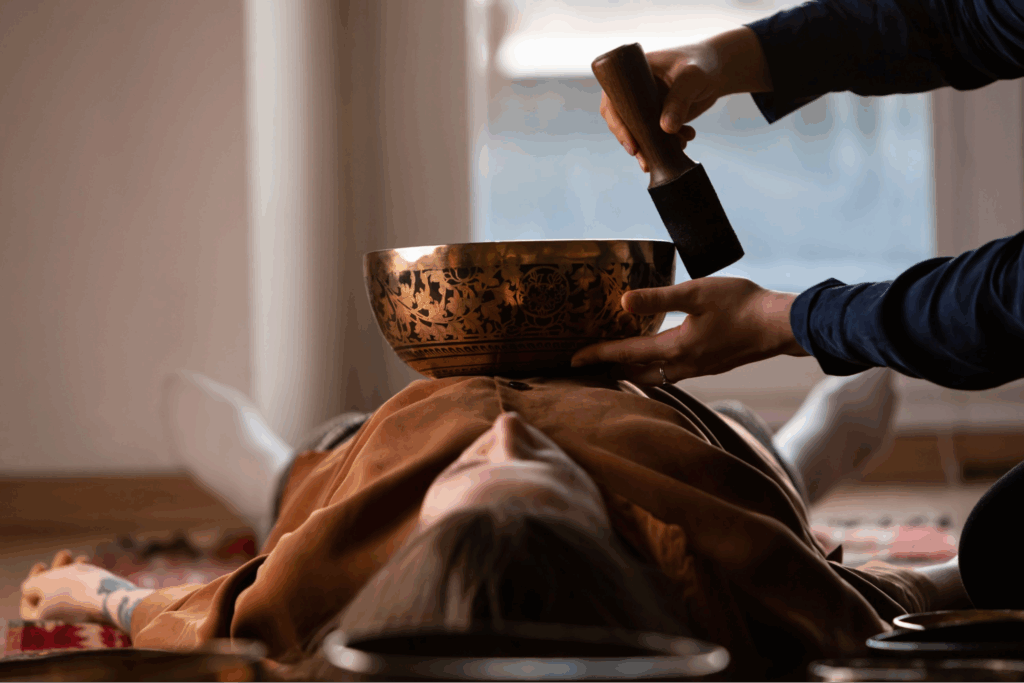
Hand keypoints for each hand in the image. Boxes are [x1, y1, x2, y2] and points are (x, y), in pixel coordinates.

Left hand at [20, 550, 153, 630]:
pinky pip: (84, 594)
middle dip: (55, 572)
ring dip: (70, 571)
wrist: (110, 596)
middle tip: (64, 554)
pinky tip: (88, 563)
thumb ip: (30, 585)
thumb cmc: (72, 589)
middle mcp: (58, 624)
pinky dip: (83, 578)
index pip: (27, 606)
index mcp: (41, 624)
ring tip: (78, 556)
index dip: (31, 584)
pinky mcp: (93, 612)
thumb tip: (30, 589)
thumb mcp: (42, 583)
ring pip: (68, 592)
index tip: (42, 565)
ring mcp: (77, 619)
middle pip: (49, 597)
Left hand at [570, 277, 807, 383]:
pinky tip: (657, 358)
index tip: (573, 359)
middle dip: (611, 370)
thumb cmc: (742, 304)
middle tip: (589, 365)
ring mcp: (700, 368)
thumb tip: (623, 302)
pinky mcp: (712, 364)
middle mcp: (685, 365)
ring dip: (633, 371)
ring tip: (615, 363)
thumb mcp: (697, 293)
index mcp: (676, 348)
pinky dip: (655, 369)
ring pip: (656, 377)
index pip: (626, 354)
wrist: (781, 325)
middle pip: (637, 374)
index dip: (598, 354)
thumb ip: (658, 298)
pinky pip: (673, 373)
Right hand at [601, 27, 772, 171]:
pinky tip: (685, 141)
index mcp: (632, 74)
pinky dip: (668, 144)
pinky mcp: (659, 116)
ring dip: (653, 146)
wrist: (721, 69)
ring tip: (677, 148)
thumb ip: (680, 100)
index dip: (617, 124)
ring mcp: (647, 105)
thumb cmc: (704, 63)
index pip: (613, 101)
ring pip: (640, 132)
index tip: (632, 144)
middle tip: (646, 161)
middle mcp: (635, 91)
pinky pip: (656, 136)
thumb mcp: (692, 77)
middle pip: (623, 122)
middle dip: (635, 143)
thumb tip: (665, 129)